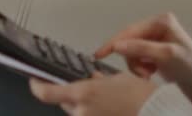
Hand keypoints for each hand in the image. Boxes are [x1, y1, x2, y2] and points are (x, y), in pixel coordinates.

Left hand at [31, 73, 156, 115]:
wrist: (157, 113)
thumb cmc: (141, 96)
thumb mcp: (118, 79)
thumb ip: (100, 80)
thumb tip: (93, 80)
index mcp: (83, 93)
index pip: (45, 93)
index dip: (36, 86)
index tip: (34, 81)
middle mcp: (81, 112)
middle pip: (64, 103)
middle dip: (71, 95)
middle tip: (87, 89)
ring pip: (77, 112)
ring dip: (85, 106)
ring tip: (105, 100)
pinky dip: (94, 112)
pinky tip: (108, 107)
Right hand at [95, 13, 191, 105]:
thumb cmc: (190, 66)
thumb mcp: (166, 55)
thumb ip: (141, 48)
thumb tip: (116, 45)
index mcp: (161, 21)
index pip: (131, 31)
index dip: (114, 43)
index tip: (98, 55)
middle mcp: (157, 26)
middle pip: (129, 41)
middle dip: (132, 59)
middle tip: (143, 73)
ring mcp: (156, 38)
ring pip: (132, 51)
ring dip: (137, 65)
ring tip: (149, 74)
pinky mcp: (156, 51)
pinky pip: (138, 58)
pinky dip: (141, 67)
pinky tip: (152, 72)